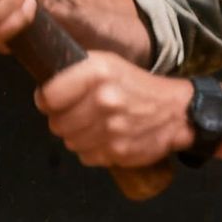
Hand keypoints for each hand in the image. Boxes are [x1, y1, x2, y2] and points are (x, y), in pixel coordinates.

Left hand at [34, 53, 194, 167]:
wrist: (176, 112)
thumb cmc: (136, 86)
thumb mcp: (108, 64)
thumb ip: (76, 73)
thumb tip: (44, 91)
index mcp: (98, 72)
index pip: (49, 96)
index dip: (47, 101)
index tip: (52, 101)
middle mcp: (104, 99)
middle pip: (56, 123)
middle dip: (62, 121)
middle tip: (79, 114)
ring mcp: (111, 128)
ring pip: (69, 142)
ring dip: (77, 137)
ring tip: (95, 126)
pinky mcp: (117, 151)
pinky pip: (86, 157)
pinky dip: (92, 151)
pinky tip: (106, 138)